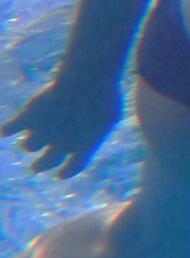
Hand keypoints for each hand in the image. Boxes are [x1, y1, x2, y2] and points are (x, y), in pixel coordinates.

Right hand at [5, 76, 122, 178]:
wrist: (86, 82)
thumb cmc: (105, 94)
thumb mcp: (111, 113)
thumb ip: (103, 125)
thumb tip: (99, 126)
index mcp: (85, 146)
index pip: (74, 167)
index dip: (66, 172)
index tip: (60, 175)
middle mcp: (61, 144)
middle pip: (44, 164)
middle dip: (39, 166)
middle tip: (36, 168)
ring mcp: (43, 132)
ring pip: (28, 146)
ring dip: (29, 143)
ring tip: (30, 137)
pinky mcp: (28, 118)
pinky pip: (10, 128)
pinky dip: (7, 129)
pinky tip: (6, 129)